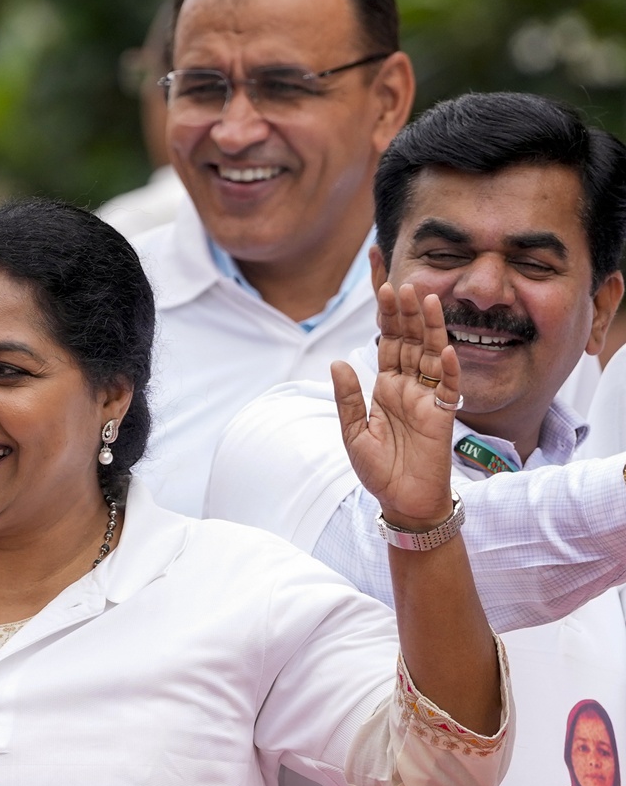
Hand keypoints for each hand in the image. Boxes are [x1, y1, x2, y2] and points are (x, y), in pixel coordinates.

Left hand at [335, 282, 461, 528]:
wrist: (401, 502)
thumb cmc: (379, 470)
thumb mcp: (353, 432)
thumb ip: (347, 397)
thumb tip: (337, 361)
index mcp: (385, 387)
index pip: (387, 343)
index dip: (387, 317)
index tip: (384, 287)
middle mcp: (408, 387)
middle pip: (410, 342)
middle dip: (407, 314)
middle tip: (404, 283)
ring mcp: (427, 399)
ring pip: (431, 356)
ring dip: (430, 329)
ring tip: (428, 300)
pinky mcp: (442, 416)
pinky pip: (448, 389)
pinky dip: (448, 370)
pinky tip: (445, 350)